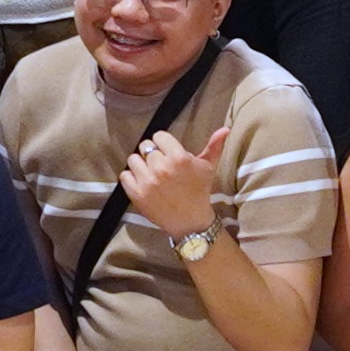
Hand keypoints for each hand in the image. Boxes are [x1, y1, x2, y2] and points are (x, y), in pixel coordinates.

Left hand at [117, 122, 236, 238]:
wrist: (190, 221)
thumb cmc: (200, 191)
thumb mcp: (208, 167)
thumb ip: (214, 146)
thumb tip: (225, 129)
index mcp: (179, 158)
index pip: (159, 136)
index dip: (164, 144)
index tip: (168, 153)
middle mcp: (161, 167)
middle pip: (145, 146)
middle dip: (153, 154)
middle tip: (160, 166)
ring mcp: (147, 181)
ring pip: (133, 159)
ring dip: (140, 165)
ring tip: (150, 174)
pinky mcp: (136, 194)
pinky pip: (124, 175)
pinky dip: (130, 178)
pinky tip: (142, 183)